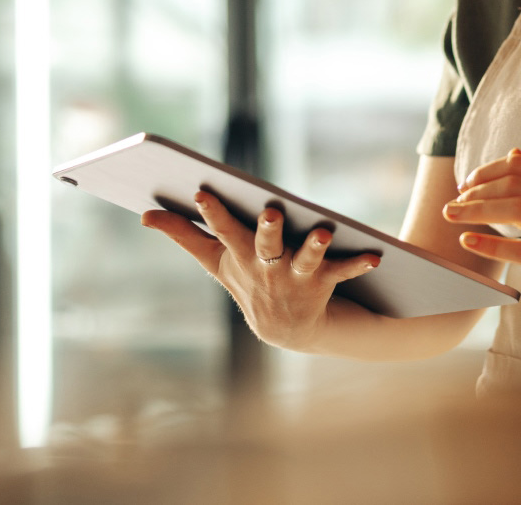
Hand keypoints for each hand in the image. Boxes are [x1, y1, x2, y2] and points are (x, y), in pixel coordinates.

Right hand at [142, 192, 379, 350]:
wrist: (286, 329)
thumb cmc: (248, 281)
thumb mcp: (216, 260)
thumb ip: (183, 235)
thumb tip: (144, 215)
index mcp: (239, 256)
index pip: (222, 231)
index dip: (213, 213)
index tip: (203, 192)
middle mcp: (266, 267)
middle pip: (265, 245)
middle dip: (267, 230)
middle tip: (271, 212)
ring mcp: (295, 278)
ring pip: (305, 260)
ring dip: (313, 247)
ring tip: (322, 232)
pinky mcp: (323, 284)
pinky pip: (342, 272)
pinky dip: (358, 264)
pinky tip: (375, 256)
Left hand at [445, 149, 520, 332]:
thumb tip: (514, 154)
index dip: (487, 172)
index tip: (465, 185)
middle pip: (514, 185)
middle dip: (475, 191)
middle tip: (451, 204)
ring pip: (517, 210)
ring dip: (477, 210)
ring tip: (452, 216)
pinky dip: (491, 245)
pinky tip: (467, 243)